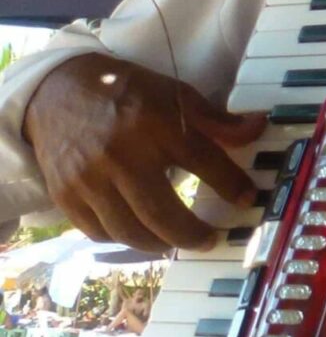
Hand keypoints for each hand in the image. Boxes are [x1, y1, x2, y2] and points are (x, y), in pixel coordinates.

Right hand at [22, 54, 264, 252]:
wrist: (56, 92)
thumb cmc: (124, 92)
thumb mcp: (174, 93)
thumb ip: (215, 118)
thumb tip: (258, 127)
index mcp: (153, 123)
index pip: (202, 160)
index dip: (230, 183)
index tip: (247, 199)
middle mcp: (120, 155)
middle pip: (160, 212)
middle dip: (191, 234)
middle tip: (210, 240)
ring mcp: (88, 179)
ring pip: (128, 230)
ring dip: (159, 243)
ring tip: (177, 242)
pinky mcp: (65, 195)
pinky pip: (98, 232)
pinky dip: (123, 238)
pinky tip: (140, 233)